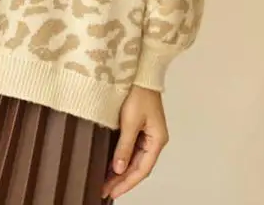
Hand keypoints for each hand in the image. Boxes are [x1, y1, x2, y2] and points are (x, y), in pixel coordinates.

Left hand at [102, 85, 168, 199]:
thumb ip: (125, 146)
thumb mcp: (130, 121)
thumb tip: (118, 168)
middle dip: (122, 180)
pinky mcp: (140, 127)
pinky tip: (112, 164)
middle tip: (105, 190)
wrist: (140, 71)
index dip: (127, 183)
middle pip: (139, 167)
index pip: (142, 170)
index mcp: (157, 140)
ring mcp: (148, 134)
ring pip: (135, 159)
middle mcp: (154, 139)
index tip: (112, 192)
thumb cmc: (138, 92)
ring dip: (121, 171)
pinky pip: (132, 149)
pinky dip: (122, 158)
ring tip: (106, 182)